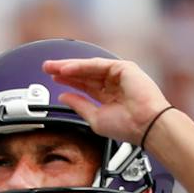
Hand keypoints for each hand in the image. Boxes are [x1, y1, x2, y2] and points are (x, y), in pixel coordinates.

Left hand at [41, 55, 171, 146]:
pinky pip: (97, 65)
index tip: (54, 80)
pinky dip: (80, 67)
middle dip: (65, 70)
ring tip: (52, 67)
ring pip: (89, 67)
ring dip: (69, 66)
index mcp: (109, 97)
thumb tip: (64, 97)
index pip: (85, 86)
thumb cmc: (128, 127)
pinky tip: (66, 69)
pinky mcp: (123, 68)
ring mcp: (119, 74)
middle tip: (47, 68)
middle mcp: (114, 84)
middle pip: (85, 73)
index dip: (69, 82)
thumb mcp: (95, 118)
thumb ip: (80, 106)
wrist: (146, 126)